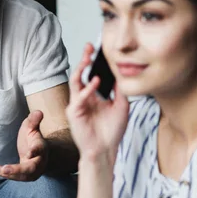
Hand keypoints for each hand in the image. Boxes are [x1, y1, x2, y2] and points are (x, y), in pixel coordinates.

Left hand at [0, 111, 47, 180]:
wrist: (37, 153)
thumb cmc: (32, 138)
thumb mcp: (31, 127)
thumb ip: (34, 120)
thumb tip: (38, 111)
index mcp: (41, 148)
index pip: (39, 150)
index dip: (35, 151)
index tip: (29, 152)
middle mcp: (38, 162)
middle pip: (30, 168)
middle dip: (18, 170)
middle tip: (5, 169)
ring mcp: (32, 171)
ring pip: (21, 176)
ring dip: (8, 173)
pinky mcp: (23, 176)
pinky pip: (13, 176)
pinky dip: (2, 173)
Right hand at [66, 44, 129, 164]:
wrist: (106, 150)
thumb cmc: (112, 131)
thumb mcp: (122, 105)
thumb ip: (119, 90)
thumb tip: (121, 72)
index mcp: (93, 96)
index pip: (90, 74)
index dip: (94, 62)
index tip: (100, 50)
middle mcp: (83, 98)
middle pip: (80, 74)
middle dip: (84, 59)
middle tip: (89, 47)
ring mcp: (77, 104)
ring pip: (75, 81)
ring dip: (80, 68)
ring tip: (88, 58)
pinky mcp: (74, 113)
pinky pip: (78, 97)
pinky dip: (87, 89)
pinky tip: (95, 81)